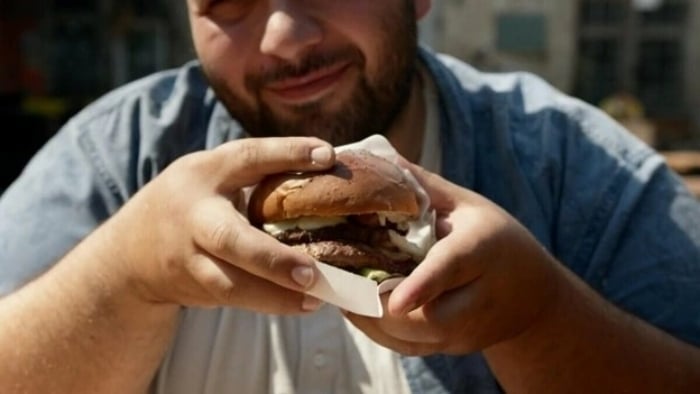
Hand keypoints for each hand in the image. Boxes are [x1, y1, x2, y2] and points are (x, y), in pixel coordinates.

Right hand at [96, 137, 333, 313]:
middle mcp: (194, 216)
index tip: (326, 156)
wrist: (131, 254)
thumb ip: (260, 171)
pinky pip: (236, 298)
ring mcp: (190, 259)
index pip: (246, 158)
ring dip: (275, 295)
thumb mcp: (214, 176)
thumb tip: (327, 162)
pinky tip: (302, 304)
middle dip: (271, 258)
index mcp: (203, 174)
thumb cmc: (193, 204)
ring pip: (230, 284)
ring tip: (317, 297)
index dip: (286, 153)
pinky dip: (269, 303)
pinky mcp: (195, 289)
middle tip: (312, 273)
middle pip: (229, 239)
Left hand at [344, 163, 563, 354]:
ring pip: (410, 339)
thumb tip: (380, 158)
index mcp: (481, 252)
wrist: (533, 295)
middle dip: (377, 304)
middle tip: (337, 280)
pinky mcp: (452, 348)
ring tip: (339, 292)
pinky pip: (407, 349)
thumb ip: (423, 188)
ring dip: (370, 318)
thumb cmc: (496, 238)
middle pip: (426, 317)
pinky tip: (356, 308)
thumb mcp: (467, 205)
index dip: (422, 286)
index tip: (394, 300)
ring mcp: (466, 332)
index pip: (450, 270)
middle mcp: (477, 301)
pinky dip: (377, 331)